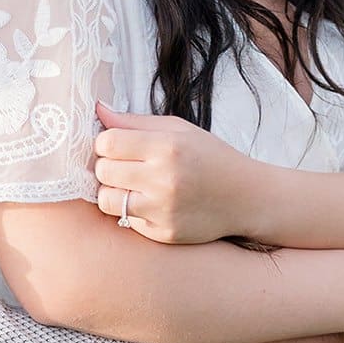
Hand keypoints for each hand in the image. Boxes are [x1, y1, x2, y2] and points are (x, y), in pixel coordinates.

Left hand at [92, 102, 254, 243]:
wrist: (245, 197)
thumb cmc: (209, 156)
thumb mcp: (178, 129)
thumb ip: (134, 121)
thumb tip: (98, 109)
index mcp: (167, 147)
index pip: (107, 143)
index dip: (105, 143)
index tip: (116, 145)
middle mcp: (164, 180)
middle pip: (103, 171)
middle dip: (107, 166)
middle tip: (124, 165)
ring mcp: (163, 210)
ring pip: (106, 200)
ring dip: (113, 191)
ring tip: (132, 185)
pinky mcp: (164, 234)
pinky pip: (125, 221)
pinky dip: (131, 210)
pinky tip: (151, 202)